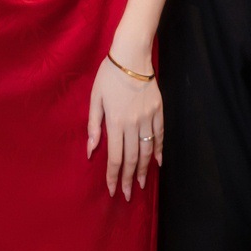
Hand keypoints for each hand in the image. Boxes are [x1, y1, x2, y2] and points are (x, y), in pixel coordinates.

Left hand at [87, 57, 163, 200]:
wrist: (132, 55)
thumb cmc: (109, 75)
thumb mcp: (95, 98)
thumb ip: (94, 126)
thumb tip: (90, 150)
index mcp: (115, 121)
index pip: (115, 157)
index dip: (114, 176)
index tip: (113, 190)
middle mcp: (133, 123)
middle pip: (132, 158)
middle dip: (130, 179)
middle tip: (129, 195)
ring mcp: (148, 117)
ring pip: (147, 150)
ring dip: (145, 170)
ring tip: (142, 184)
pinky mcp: (159, 110)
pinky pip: (160, 135)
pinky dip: (159, 150)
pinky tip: (157, 163)